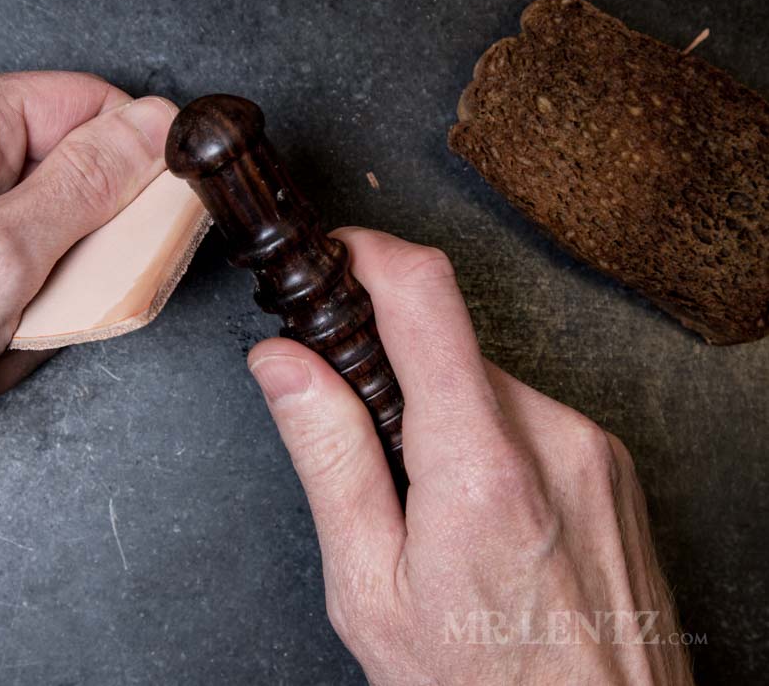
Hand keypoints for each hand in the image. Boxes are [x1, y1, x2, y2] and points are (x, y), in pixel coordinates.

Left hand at [0, 72, 174, 661]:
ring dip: (60, 292)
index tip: (168, 211)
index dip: (138, 156)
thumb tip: (149, 128)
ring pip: (59, 239)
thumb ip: (84, 187)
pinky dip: (32, 321)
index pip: (83, 104)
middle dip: (94, 240)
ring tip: (16, 328)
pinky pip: (29, 283)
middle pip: (74, 172)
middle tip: (80, 287)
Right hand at [247, 228, 692, 684]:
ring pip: (486, 387)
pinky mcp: (612, 465)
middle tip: (370, 454)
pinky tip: (486, 519)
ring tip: (436, 513)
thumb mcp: (370, 587)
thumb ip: (328, 457)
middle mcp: (552, 437)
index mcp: (480, 464)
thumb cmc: (478, 684)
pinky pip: (529, 419)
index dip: (369, 254)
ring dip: (445, 421)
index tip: (335, 259)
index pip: (423, 295)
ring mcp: (593, 449)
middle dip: (394, 378)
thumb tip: (283, 364)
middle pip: (447, 349)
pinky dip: (490, 444)